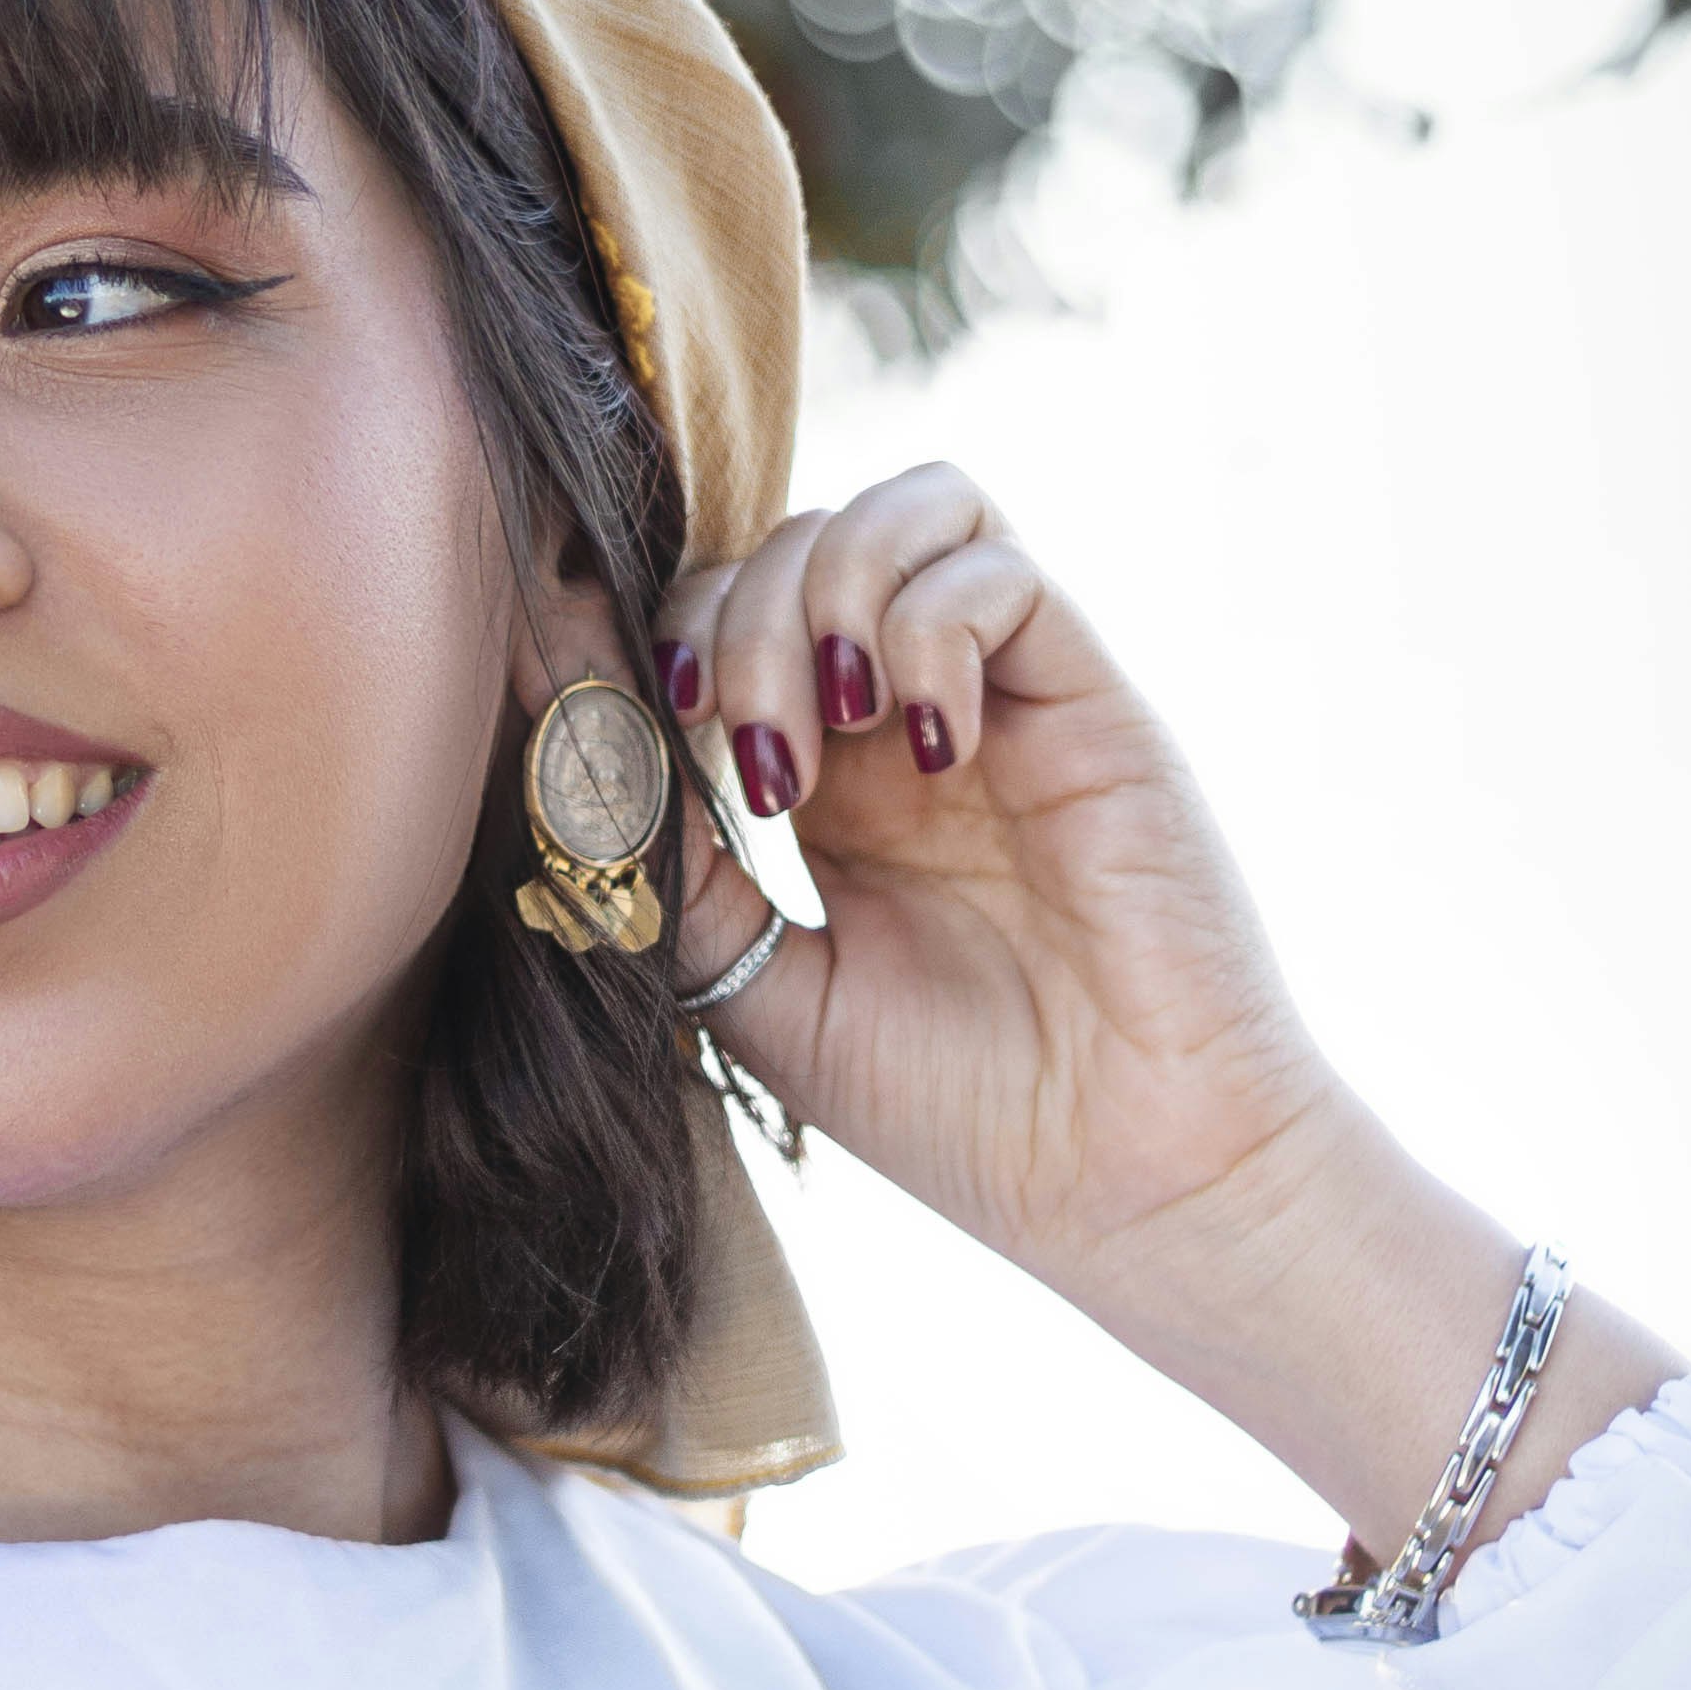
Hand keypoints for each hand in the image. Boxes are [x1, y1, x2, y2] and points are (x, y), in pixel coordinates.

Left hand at [651, 465, 1680, 1551]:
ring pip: (895, 511)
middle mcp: (902, 723)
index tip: (591, 717)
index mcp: (818, 784)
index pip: (710, 625)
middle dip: (728, 629)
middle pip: (785, 549)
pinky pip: (996, 568)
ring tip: (815, 738)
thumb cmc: (950, 1105)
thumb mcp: (752, 986)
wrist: (1123, 1178)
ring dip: (819, 595)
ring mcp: (999, 698)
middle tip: (741, 766)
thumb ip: (667, 863)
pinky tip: (925, 749)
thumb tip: (567, 736)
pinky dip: (928, 628)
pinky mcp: (1090, 699)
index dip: (636, 642)